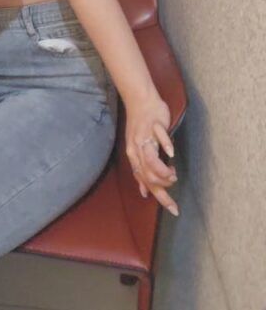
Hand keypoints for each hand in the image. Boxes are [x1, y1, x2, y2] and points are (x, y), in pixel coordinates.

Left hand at [125, 91, 178, 215]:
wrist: (139, 99)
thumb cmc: (140, 125)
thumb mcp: (136, 149)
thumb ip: (140, 170)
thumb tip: (144, 192)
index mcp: (134, 156)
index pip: (146, 182)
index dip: (161, 198)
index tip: (174, 209)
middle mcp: (137, 148)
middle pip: (149, 175)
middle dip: (164, 186)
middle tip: (174, 182)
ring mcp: (145, 136)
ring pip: (151, 160)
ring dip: (164, 171)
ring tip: (173, 173)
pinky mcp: (154, 124)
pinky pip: (160, 137)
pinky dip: (166, 146)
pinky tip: (172, 153)